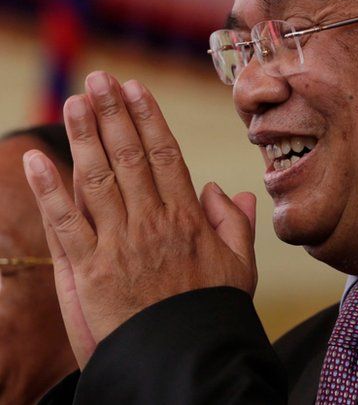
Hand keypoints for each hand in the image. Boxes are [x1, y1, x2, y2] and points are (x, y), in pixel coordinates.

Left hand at [22, 71, 257, 367]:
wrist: (188, 357)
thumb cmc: (214, 313)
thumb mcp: (241, 267)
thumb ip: (235, 225)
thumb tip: (227, 190)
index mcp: (188, 218)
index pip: (164, 156)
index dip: (148, 119)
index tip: (136, 90)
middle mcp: (153, 222)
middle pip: (129, 157)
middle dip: (113, 114)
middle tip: (100, 79)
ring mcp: (120, 244)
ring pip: (98, 179)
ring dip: (83, 137)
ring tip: (73, 102)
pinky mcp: (90, 271)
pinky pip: (65, 224)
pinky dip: (49, 191)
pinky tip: (36, 160)